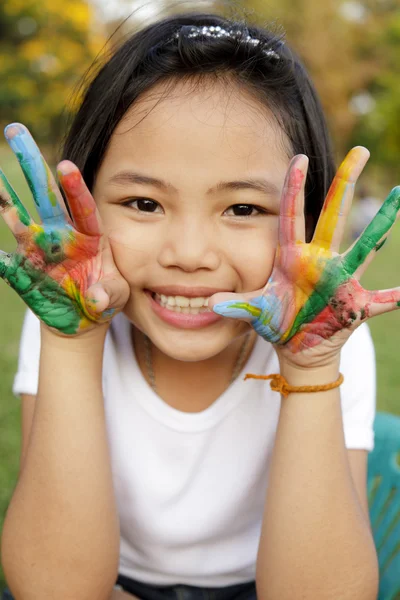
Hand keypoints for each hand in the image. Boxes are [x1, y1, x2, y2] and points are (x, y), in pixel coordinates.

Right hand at [0, 123, 129, 336]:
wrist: (82, 317)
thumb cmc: (106, 299)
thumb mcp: (116, 297)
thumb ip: (109, 294)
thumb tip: (95, 299)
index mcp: (90, 235)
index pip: (83, 207)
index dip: (75, 187)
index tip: (66, 166)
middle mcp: (61, 233)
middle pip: (45, 195)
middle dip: (32, 164)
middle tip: (16, 130)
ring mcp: (39, 247)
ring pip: (16, 216)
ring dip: (2, 196)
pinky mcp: (22, 267)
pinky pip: (3, 261)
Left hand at [210, 147, 399, 366]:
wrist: (295, 345)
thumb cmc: (276, 320)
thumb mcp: (255, 310)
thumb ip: (237, 305)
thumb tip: (209, 303)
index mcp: (293, 258)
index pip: (292, 216)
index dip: (294, 188)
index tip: (298, 157)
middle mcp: (320, 261)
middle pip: (334, 216)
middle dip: (345, 183)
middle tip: (360, 150)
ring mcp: (340, 280)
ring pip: (364, 247)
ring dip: (380, 225)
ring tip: (398, 196)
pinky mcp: (355, 305)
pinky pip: (381, 300)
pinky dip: (395, 297)